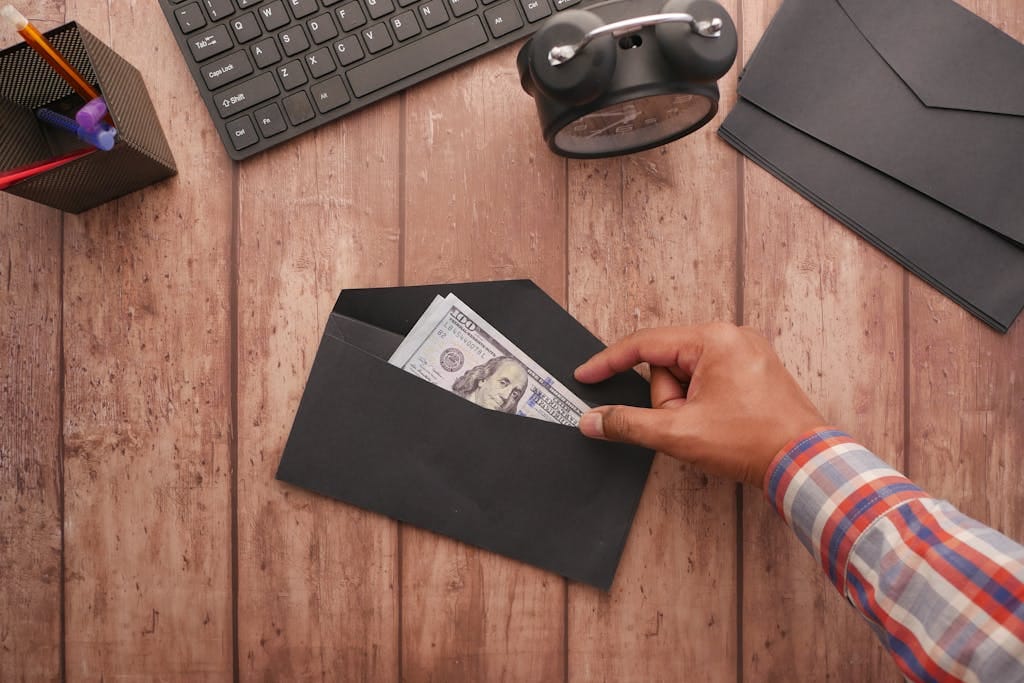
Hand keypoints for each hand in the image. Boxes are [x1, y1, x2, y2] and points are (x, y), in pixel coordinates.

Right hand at [574, 323, 826, 487]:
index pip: (644, 344)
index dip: (609, 362)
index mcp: (713, 339)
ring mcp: (746, 353)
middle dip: (669, 400)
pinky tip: (720, 425)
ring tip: (712, 428)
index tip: (585, 375)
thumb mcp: (678, 433)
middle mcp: (731, 336)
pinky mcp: (755, 371)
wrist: (806, 463)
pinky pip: (709, 382)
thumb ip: (629, 423)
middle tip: (688, 425)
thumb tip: (593, 420)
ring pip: (688, 376)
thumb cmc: (751, 442)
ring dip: (686, 406)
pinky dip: (703, 405)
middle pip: (668, 364)